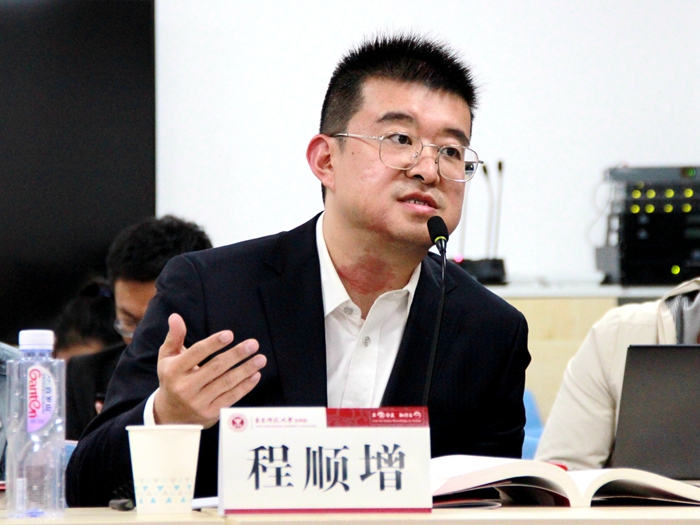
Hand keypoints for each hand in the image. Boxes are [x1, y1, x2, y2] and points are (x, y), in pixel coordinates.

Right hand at [153, 313, 265, 427]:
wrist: (170, 415)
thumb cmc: (172, 379)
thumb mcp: (167, 358)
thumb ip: (174, 337)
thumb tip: (175, 316)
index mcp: (174, 371)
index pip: (196, 353)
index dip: (213, 343)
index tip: (230, 334)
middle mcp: (185, 388)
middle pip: (215, 368)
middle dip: (236, 355)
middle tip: (253, 344)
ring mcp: (198, 402)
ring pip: (226, 383)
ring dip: (246, 370)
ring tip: (260, 358)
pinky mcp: (210, 414)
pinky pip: (231, 397)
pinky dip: (245, 386)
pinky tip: (256, 375)